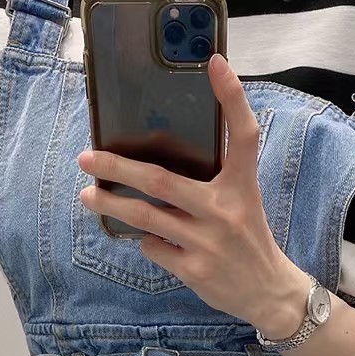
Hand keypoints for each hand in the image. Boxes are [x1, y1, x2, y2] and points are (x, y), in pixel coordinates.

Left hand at [77, 53, 311, 339]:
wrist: (267, 292)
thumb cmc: (248, 239)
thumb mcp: (243, 200)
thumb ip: (212, 178)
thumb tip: (157, 159)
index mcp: (242, 186)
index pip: (242, 135)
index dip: (232, 98)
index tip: (214, 63)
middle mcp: (225, 211)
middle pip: (162, 181)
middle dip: (119, 168)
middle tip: (87, 158)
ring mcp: (208, 242)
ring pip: (147, 217)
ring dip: (113, 205)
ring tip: (89, 195)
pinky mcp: (194, 270)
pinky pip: (154, 247)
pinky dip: (146, 240)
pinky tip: (148, 238)